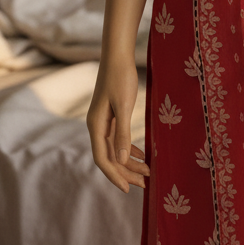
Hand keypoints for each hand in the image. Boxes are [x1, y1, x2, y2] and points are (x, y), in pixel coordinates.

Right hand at [86, 56, 148, 192]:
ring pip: (115, 149)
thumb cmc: (121, 78)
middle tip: (145, 183)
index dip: (115, 175)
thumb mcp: (124, 106)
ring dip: (130, 162)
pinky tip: (142, 155)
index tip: (128, 189)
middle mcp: (97, 126)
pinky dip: (130, 149)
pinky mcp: (111, 115)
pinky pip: (118, 139)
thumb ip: (122, 133)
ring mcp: (103, 121)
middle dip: (126, 172)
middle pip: (110, 157)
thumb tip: (121, 160)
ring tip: (147, 172)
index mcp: (96, 126)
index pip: (103, 159)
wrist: (118, 55)